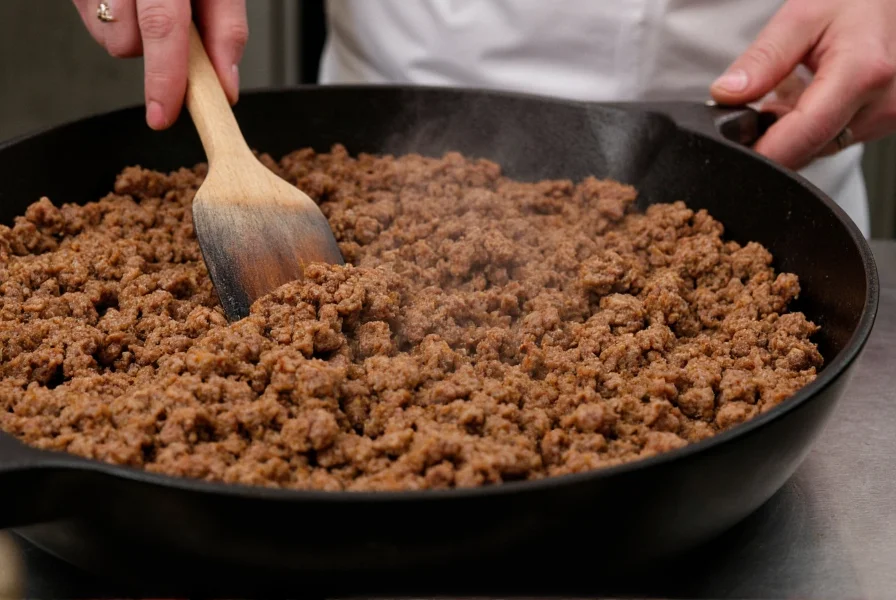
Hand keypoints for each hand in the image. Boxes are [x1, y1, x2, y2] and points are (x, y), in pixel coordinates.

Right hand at [71, 0, 248, 129]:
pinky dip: (117, 23)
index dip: (164, 76)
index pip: (162, 25)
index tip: (163, 114)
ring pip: (109, 39)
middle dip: (155, 61)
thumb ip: (227, 31)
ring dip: (135, 39)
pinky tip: (131, 2)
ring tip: (151, 8)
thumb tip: (224, 86)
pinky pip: (95, 24)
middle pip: (127, 40)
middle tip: (176, 49)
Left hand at [710, 0, 895, 170]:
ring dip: (793, 129)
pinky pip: (833, 138)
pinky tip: (811, 95)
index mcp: (863, 73)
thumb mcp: (802, 16)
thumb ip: (763, 59)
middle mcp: (881, 104)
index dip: (763, 150)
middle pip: (808, 148)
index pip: (803, 136)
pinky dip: (811, 125)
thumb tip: (727, 95)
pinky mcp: (883, 123)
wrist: (893, 0)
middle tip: (761, 100)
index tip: (734, 148)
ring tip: (793, 87)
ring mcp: (885, 117)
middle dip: (773, 134)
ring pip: (818, 147)